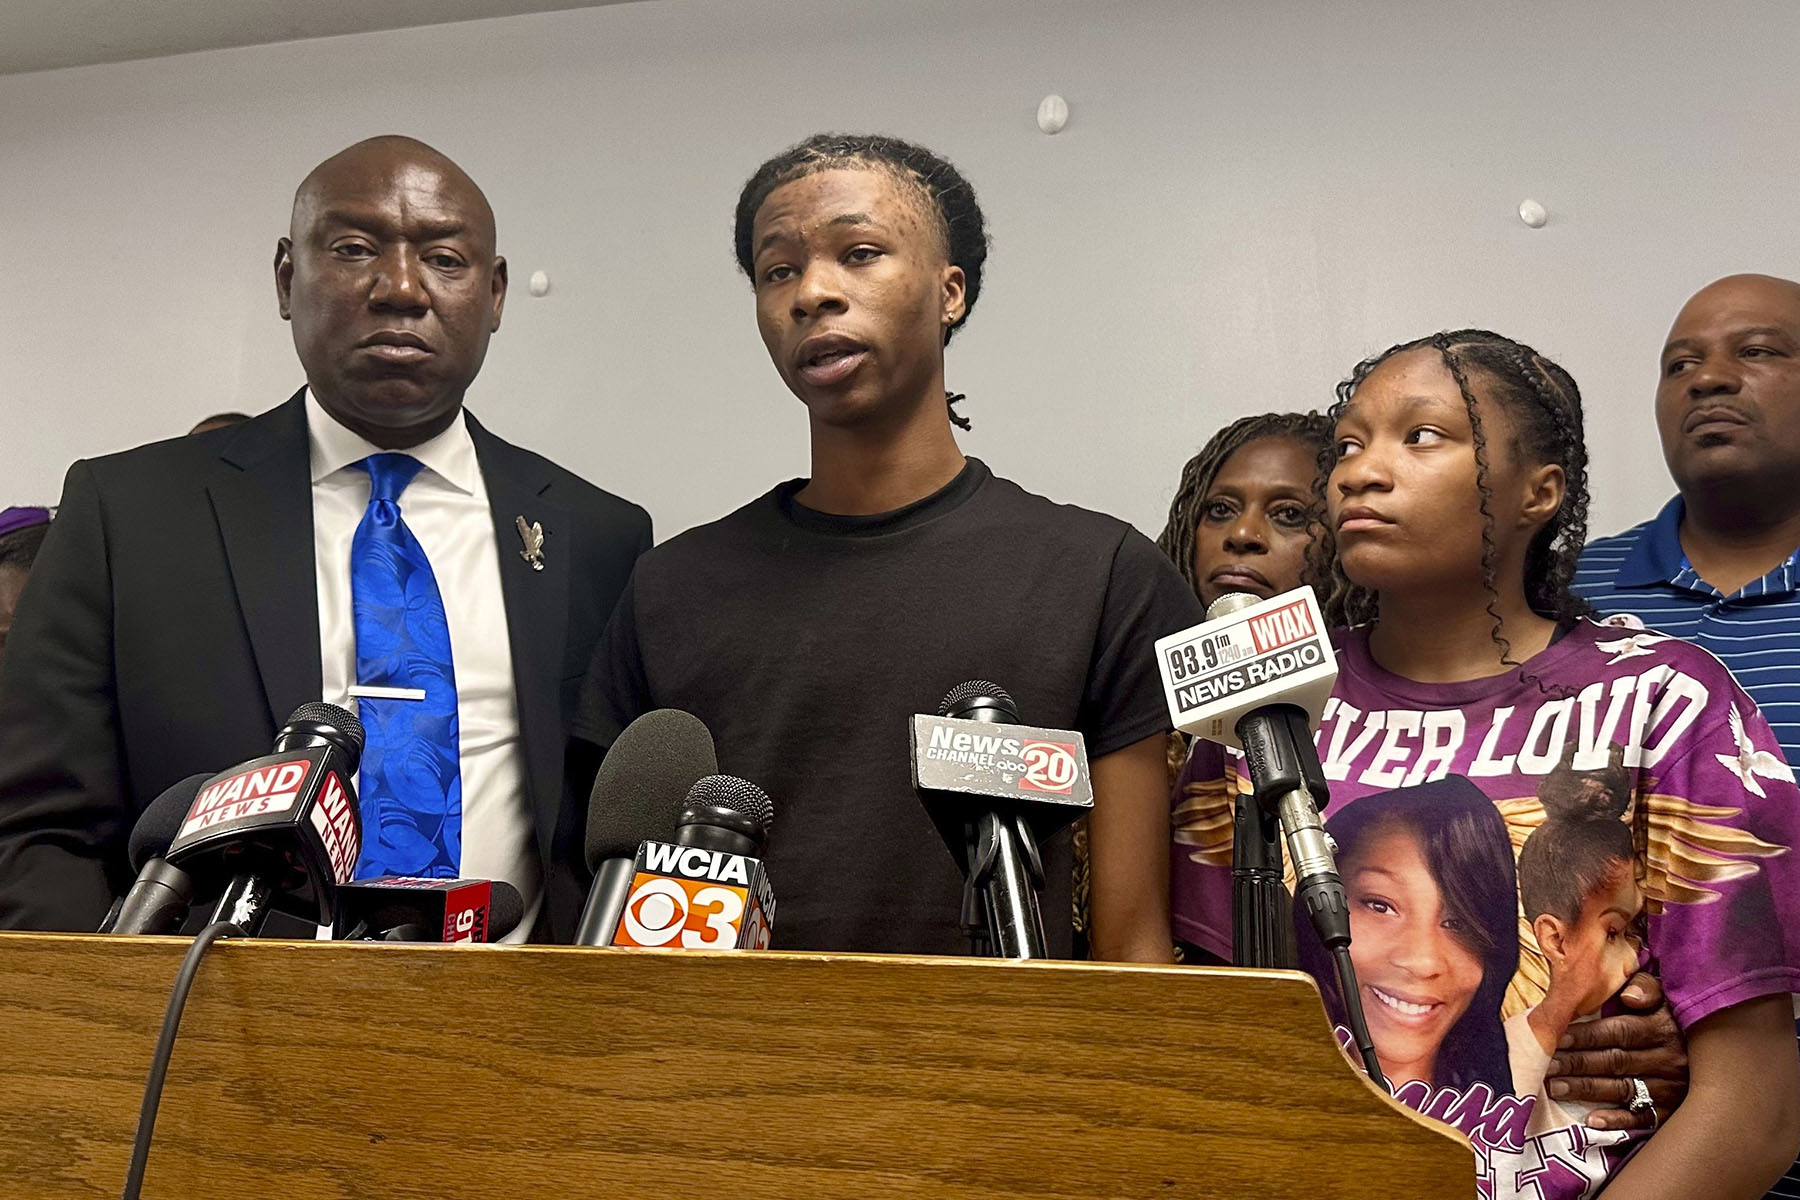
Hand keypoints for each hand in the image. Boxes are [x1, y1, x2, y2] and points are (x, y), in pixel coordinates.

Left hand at [1544, 972, 1688, 1130]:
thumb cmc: (1675, 1015)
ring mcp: (1672, 1087)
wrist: (1715, 1048)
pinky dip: (1617, 1120)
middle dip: (1577, 1063)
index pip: (1619, 1032)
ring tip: (1554, 1088)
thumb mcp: (1666, 994)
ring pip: (1623, 1088)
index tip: (1557, 1037)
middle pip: (1615, 1061)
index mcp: (1663, 1027)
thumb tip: (1629, 995)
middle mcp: (1669, 1059)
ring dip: (1587, 1090)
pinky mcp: (1673, 1110)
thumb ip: (1646, 987)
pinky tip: (1591, 1120)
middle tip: (1546, 1065)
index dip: (1587, 1035)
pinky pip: (1643, 1119)